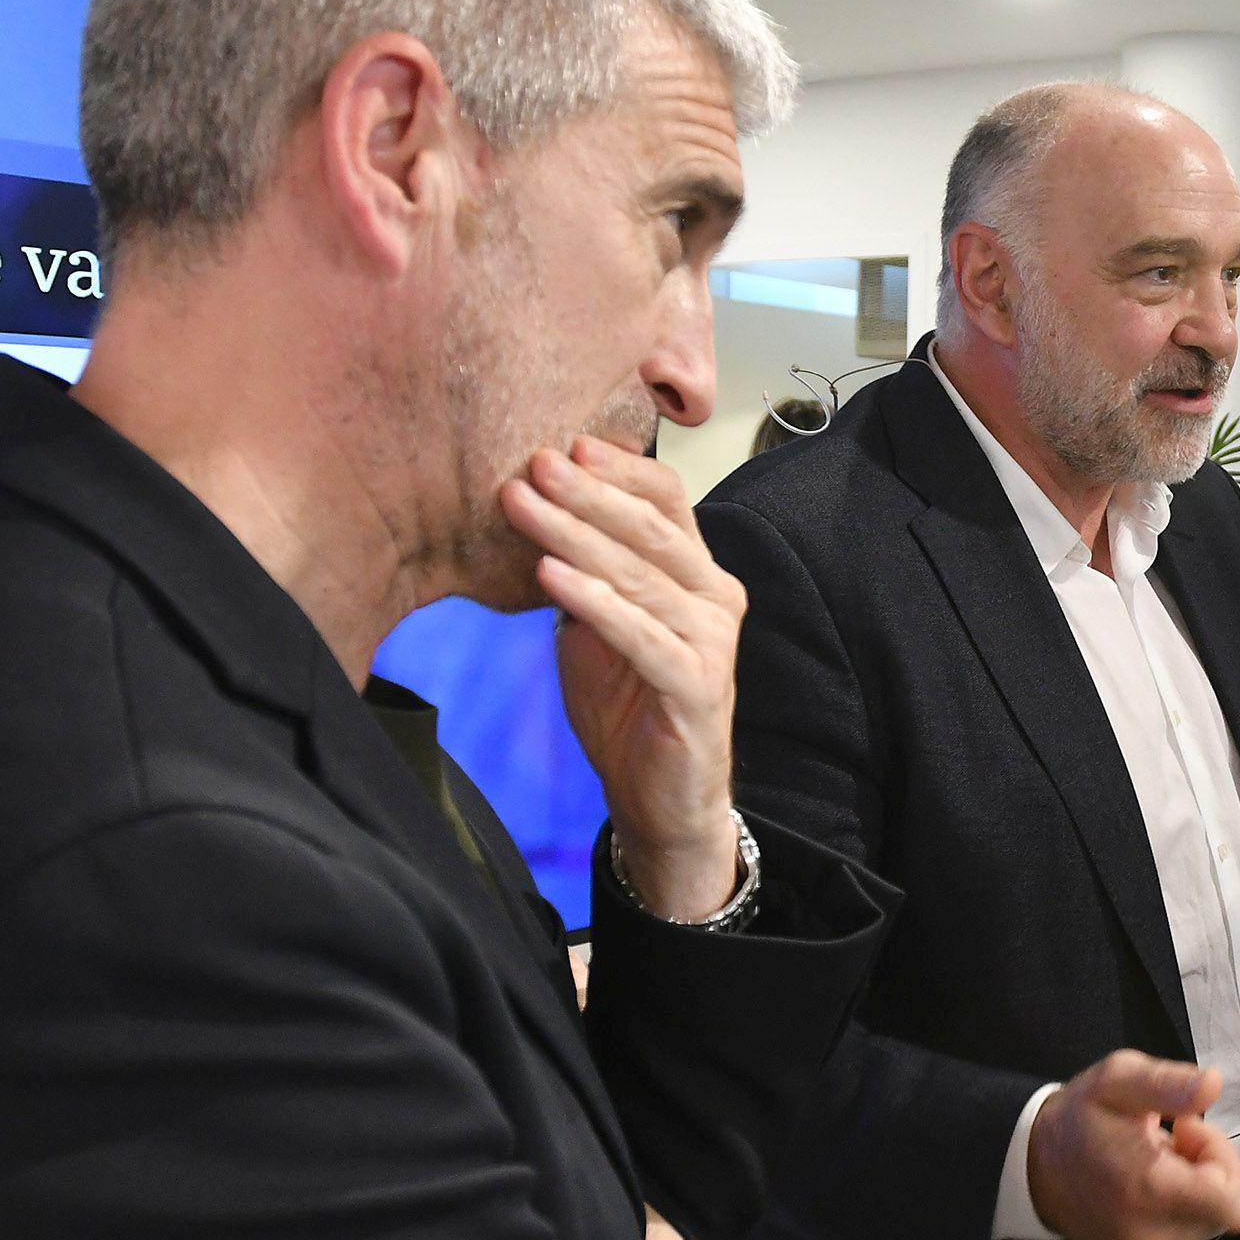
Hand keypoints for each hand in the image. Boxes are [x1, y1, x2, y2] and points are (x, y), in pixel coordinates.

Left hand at [503, 437, 742, 919]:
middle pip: (652, 527)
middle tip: (535, 463)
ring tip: (526, 507)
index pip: (666, 499)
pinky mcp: (697, 684)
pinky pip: (641, 633)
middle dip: (588, 492)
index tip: (564, 443)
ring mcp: (711, 640)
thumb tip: (531, 509)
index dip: (618, 469)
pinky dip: (594, 602)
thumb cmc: (628, 705)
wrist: (657, 796)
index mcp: (694, 572)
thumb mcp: (594, 624)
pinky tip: (551, 576)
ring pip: (639, 574)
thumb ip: (580, 572)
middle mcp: (714, 596)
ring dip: (575, 536)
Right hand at [1028, 1050, 1239, 1239]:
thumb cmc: (1079, 1120)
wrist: (1033, 1171)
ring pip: (1213, 1217)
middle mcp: (1153, 1238)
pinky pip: (1196, 1234)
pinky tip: (1154, 1186)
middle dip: (1216, 1159)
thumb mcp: (1117, 1081)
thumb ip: (1165, 1083)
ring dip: (1201, 1182)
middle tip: (1180, 1129)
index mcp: (1147, 1191)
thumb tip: (1214, 1084)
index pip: (1231, 1202)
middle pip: (1226, 1201)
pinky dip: (1189, 1205)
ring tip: (1156, 1156)